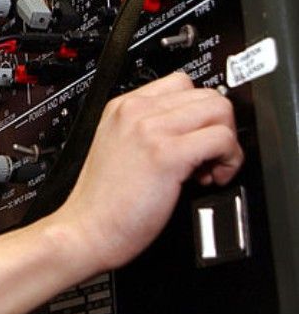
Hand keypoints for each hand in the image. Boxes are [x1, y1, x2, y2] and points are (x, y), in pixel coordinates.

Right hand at [52, 72, 243, 271]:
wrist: (85, 229)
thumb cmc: (101, 201)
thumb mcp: (116, 148)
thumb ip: (147, 130)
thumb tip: (191, 130)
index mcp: (121, 107)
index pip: (181, 84)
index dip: (197, 113)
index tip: (195, 139)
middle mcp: (135, 111)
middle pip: (206, 94)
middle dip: (217, 126)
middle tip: (205, 157)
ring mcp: (149, 129)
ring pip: (219, 110)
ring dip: (225, 141)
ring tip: (207, 168)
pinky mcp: (166, 154)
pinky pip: (222, 139)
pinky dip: (228, 160)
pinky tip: (208, 178)